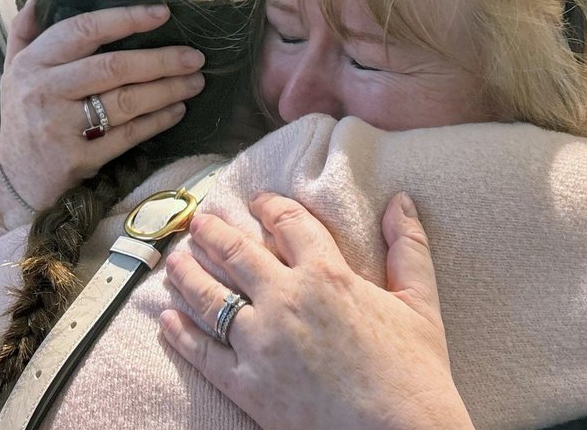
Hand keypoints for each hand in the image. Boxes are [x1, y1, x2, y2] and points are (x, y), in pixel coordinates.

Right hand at [0, 0, 207, 211]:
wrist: (13, 180)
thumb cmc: (23, 116)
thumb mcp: (13, 71)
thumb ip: (25, 32)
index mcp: (33, 63)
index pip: (83, 30)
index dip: (125, 19)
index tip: (162, 13)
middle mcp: (45, 91)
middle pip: (113, 67)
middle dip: (161, 60)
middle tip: (195, 57)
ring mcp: (61, 127)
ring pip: (125, 101)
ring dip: (167, 90)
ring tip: (195, 82)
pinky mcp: (79, 158)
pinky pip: (128, 134)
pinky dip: (157, 121)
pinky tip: (177, 110)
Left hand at [161, 192, 474, 429]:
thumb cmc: (415, 372)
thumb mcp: (420, 302)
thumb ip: (408, 248)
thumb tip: (401, 203)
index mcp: (326, 275)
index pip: (288, 225)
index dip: (270, 208)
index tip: (259, 202)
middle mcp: (285, 300)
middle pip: (237, 253)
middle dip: (214, 232)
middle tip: (200, 221)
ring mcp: (259, 343)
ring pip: (209, 297)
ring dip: (187, 273)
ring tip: (175, 261)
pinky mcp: (246, 385)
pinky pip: (201, 353)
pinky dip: (180, 334)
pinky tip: (166, 320)